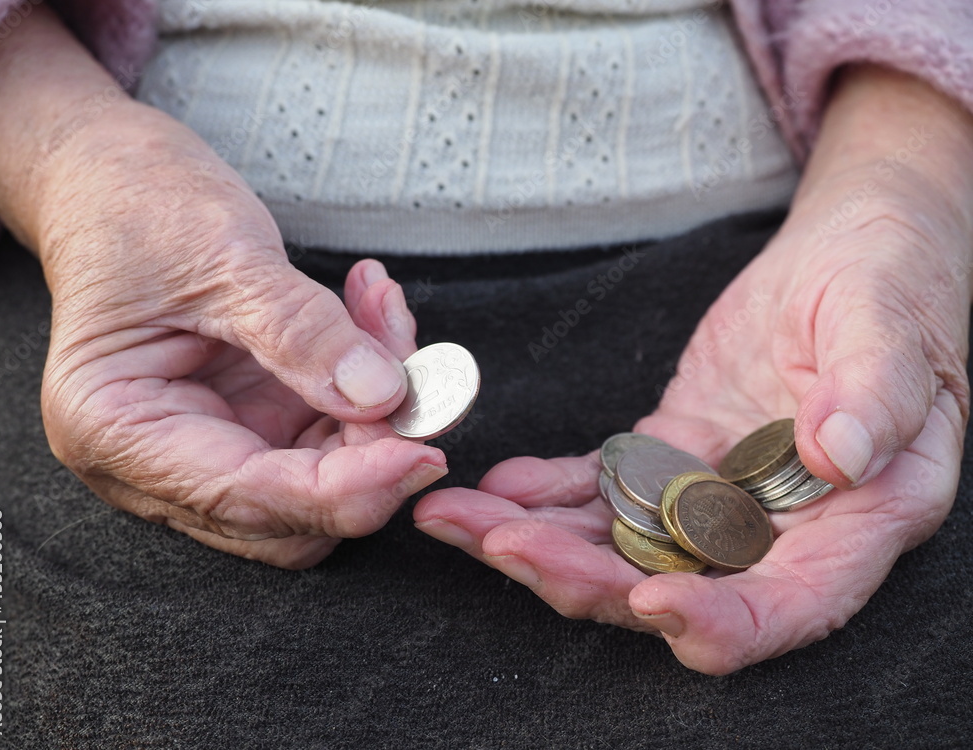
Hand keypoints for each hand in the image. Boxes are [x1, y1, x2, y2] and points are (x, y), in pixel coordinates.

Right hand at [35, 103, 445, 567]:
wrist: (113, 176)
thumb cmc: (138, 206)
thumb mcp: (223, 254)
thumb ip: (301, 331)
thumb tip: (383, 395)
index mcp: (117, 430)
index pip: (247, 496)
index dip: (346, 489)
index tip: (423, 453)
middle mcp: (157, 461)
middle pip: (291, 516)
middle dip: (370, 456)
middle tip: (416, 375)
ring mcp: (208, 446)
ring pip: (323, 482)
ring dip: (377, 414)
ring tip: (383, 312)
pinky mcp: (250, 422)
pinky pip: (329, 436)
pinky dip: (367, 387)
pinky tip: (373, 314)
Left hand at [415, 66, 972, 672]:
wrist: (846, 251)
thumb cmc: (889, 279)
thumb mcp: (890, 322)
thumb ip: (875, 389)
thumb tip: (844, 453)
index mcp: (860, 518)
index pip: (792, 604)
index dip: (721, 618)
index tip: (648, 598)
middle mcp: (783, 527)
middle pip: (679, 586)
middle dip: (585, 578)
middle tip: (502, 543)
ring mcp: (720, 496)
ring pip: (624, 549)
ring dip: (538, 541)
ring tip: (456, 517)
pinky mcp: (676, 458)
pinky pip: (605, 492)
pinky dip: (546, 494)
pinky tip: (497, 484)